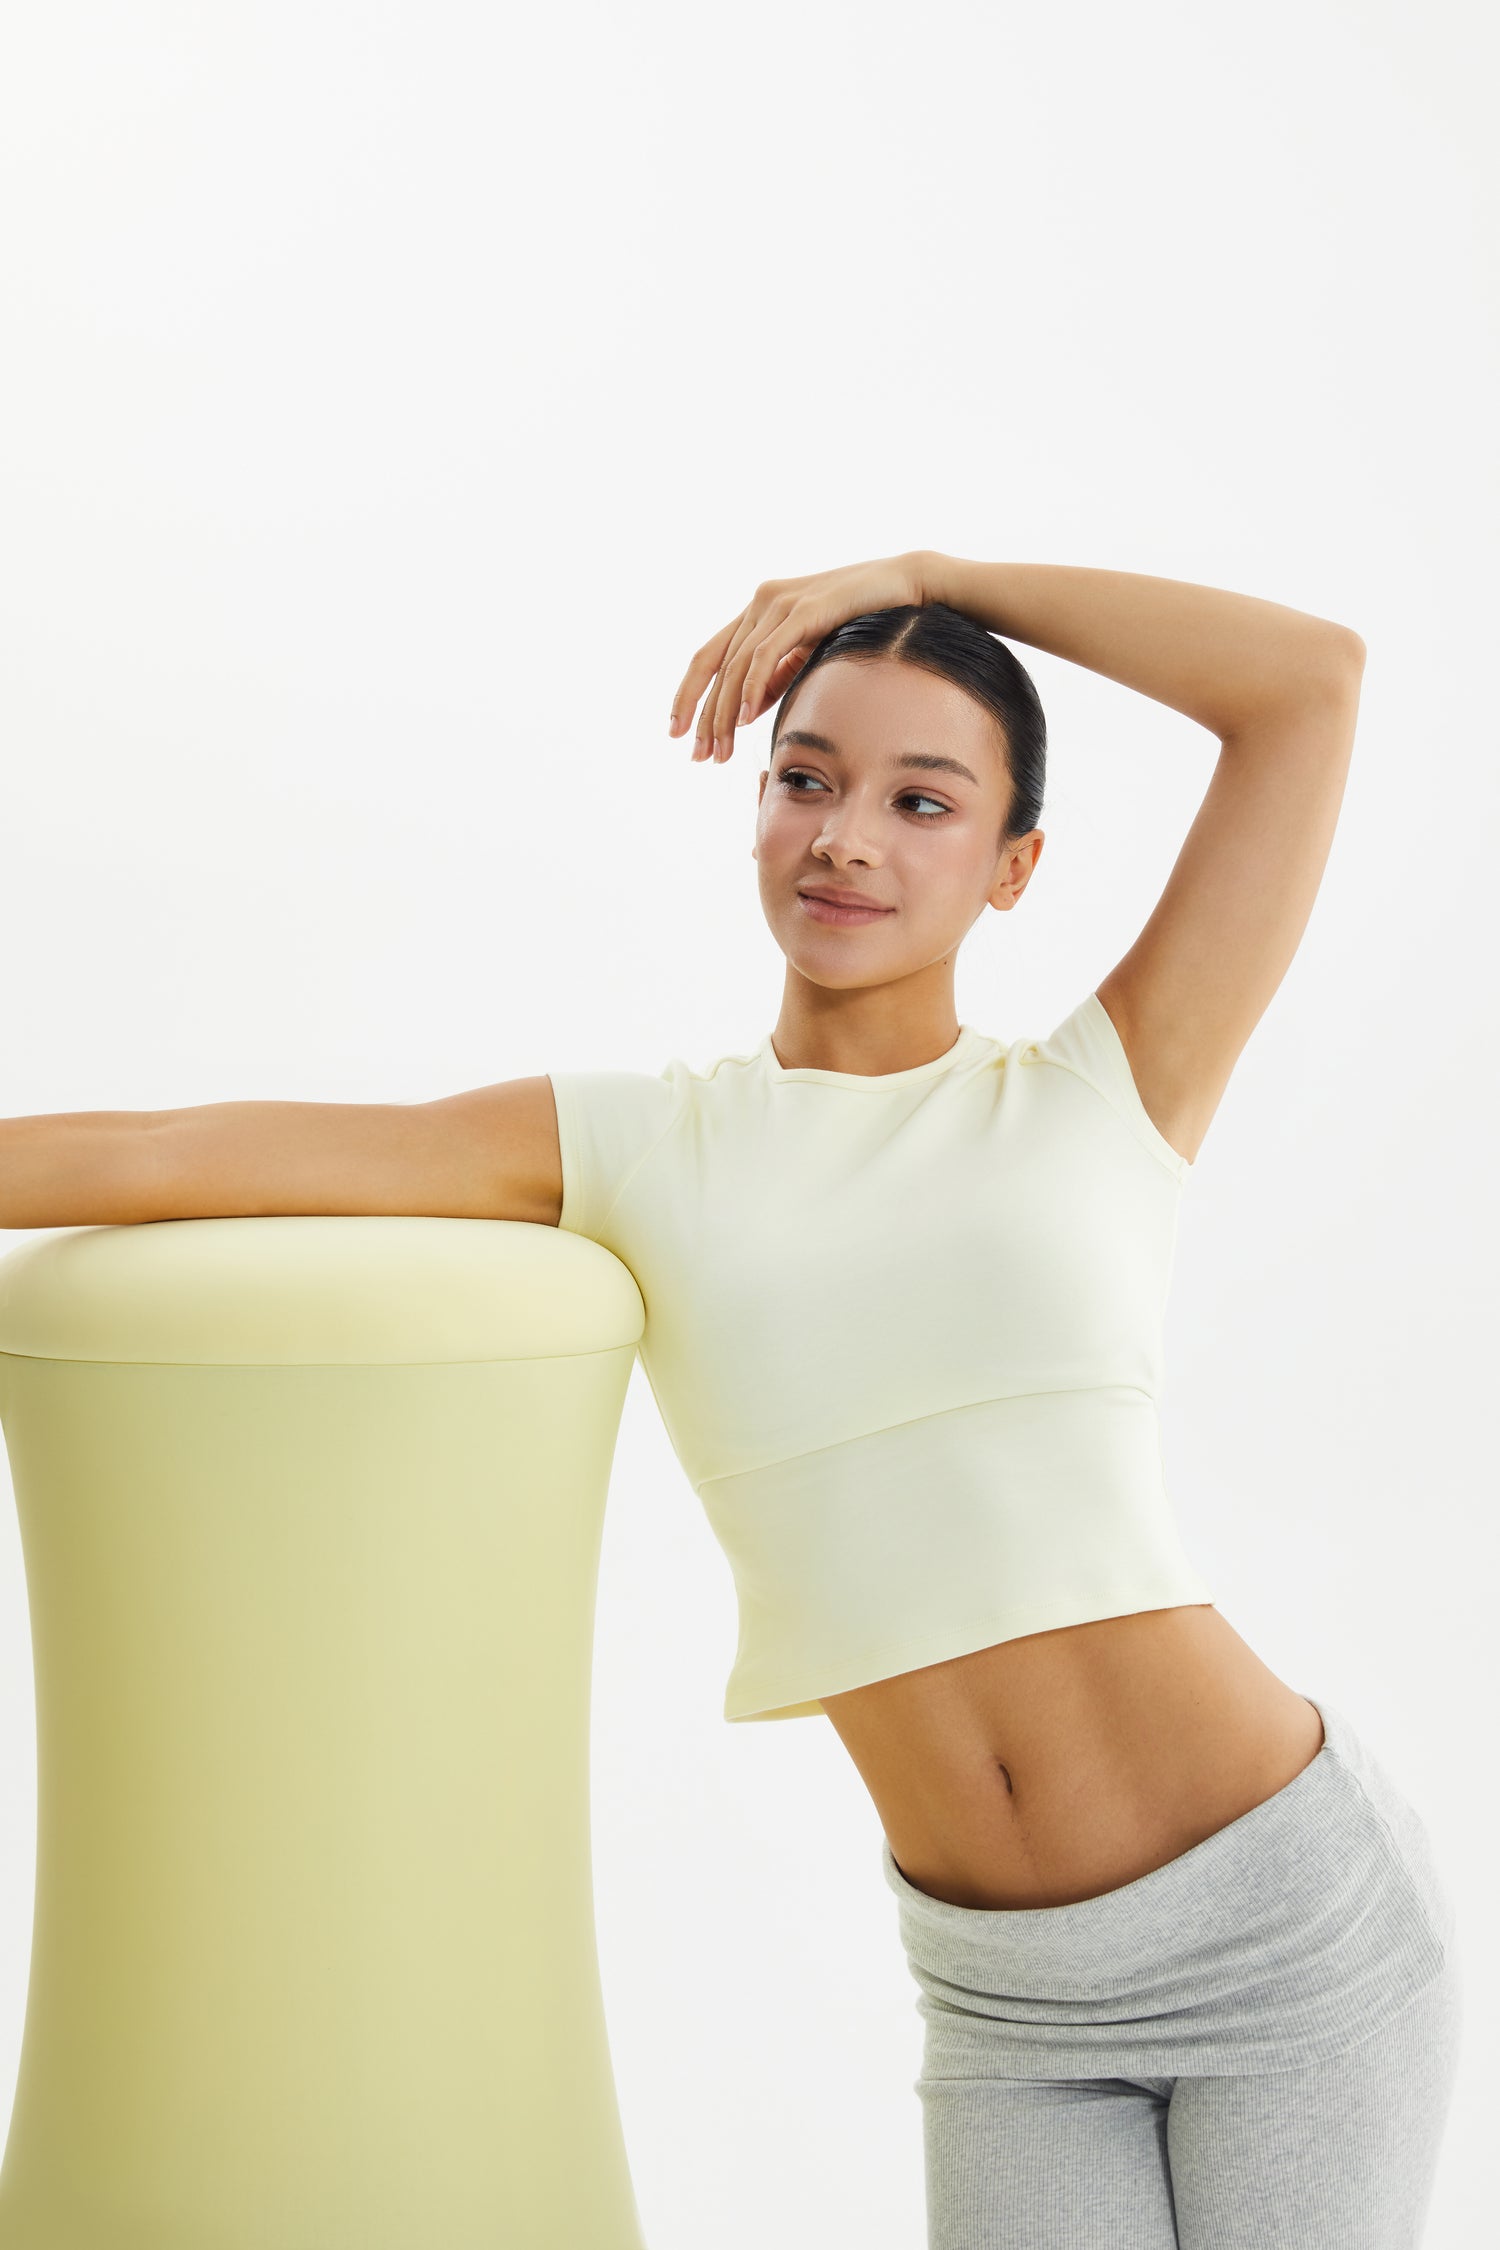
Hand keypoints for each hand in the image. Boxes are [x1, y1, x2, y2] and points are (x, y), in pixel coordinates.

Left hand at [668, 550, 932, 762]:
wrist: (906, 584)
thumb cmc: (863, 618)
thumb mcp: (808, 654)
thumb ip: (775, 678)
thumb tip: (744, 711)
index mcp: (758, 612)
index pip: (710, 658)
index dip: (689, 696)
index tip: (680, 734)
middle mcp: (760, 603)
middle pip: (712, 663)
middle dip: (699, 714)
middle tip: (696, 756)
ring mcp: (779, 603)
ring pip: (735, 666)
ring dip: (723, 714)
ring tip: (719, 751)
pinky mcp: (802, 609)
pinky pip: (765, 654)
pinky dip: (750, 689)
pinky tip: (742, 720)